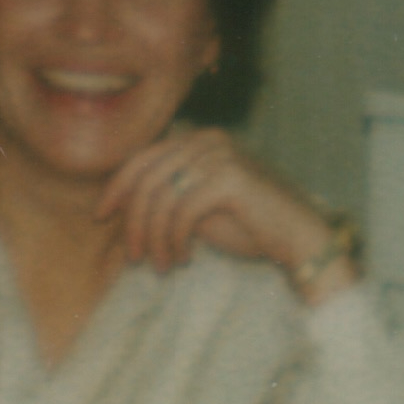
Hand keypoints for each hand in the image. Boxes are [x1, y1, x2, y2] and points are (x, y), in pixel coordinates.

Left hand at [100, 127, 329, 282]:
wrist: (301, 238)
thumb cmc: (251, 225)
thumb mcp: (199, 206)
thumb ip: (167, 197)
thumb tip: (122, 207)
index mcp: (199, 138)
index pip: (143, 157)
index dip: (117, 187)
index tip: (103, 217)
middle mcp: (208, 139)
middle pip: (146, 176)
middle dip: (133, 220)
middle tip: (133, 255)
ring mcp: (220, 155)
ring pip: (161, 196)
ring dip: (154, 237)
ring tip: (160, 264)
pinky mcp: (230, 177)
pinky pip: (182, 211)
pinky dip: (174, 240)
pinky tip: (182, 259)